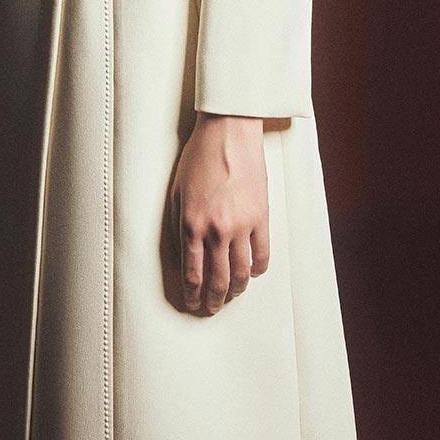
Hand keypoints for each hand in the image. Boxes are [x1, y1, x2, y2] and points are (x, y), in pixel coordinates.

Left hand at [168, 112, 270, 314]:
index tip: (192, 303)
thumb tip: (184, 254)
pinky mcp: (261, 217)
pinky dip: (258, 270)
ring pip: (241, 273)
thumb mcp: (176, 191)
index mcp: (191, 224)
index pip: (192, 274)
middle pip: (217, 281)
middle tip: (211, 308)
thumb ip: (179, 224)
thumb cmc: (199, 156)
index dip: (192, 295)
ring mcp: (241, 225)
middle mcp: (216, 230)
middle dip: (213, 300)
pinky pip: (262, 254)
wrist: (228, 131)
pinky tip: (253, 273)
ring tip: (232, 296)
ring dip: (236, 291)